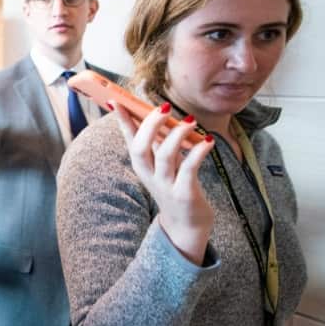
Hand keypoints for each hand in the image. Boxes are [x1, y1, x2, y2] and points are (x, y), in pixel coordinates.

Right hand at [112, 102, 215, 264]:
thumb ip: (157, 144)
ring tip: (190, 121)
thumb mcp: (162, 165)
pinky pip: (189, 169)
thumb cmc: (175, 188)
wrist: (186, 225)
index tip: (115, 100)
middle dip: (150, 125)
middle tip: (164, 108)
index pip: (128, 139)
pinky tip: (208, 141)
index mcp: (141, 165)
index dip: (121, 120)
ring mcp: (165, 185)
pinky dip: (198, 152)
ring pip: (165, 156)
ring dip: (177, 135)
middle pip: (140, 147)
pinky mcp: (184, 194)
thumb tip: (157, 116)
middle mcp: (148, 174)